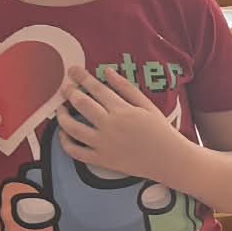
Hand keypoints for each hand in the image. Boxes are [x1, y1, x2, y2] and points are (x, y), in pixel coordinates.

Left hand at [58, 67, 185, 181]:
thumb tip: (107, 72)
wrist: (170, 160)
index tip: (73, 71)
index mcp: (123, 111)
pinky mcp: (102, 160)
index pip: (97, 89)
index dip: (82, 77)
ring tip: (61, 109)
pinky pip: (76, 152)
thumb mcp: (147, 106)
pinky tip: (64, 134)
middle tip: (65, 88)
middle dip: (70, 93)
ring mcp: (104, 144)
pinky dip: (65, 142)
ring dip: (62, 116)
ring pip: (72, 128)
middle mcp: (110, 126)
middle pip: (82, 104)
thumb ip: (126, 88)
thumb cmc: (161, 131)